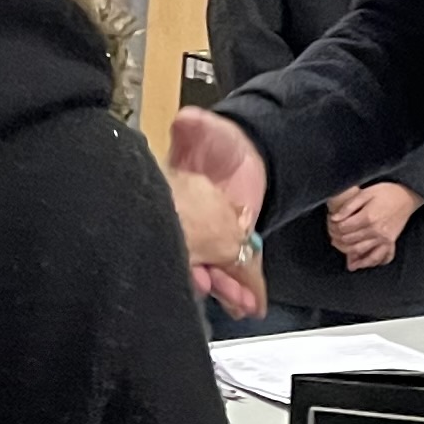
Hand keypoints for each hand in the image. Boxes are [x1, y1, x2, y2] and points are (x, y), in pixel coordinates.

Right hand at [167, 109, 271, 316]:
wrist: (247, 154)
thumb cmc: (219, 144)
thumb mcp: (207, 131)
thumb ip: (195, 127)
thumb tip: (186, 119)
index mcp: (174, 197)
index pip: (172, 226)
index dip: (180, 245)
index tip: (192, 263)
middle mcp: (188, 223)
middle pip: (192, 256)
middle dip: (205, 277)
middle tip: (216, 288)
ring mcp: (208, 237)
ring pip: (212, 268)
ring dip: (226, 288)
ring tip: (241, 303)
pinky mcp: (228, 245)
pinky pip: (233, 269)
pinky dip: (242, 287)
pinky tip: (251, 302)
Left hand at [328, 182, 422, 269]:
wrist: (407, 197)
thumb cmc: (386, 192)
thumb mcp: (365, 193)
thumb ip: (349, 206)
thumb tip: (335, 218)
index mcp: (368, 217)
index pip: (343, 228)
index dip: (334, 226)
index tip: (331, 222)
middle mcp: (375, 230)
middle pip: (348, 240)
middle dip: (336, 237)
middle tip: (332, 233)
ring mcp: (383, 238)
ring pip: (359, 250)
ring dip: (345, 250)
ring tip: (338, 245)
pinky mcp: (389, 243)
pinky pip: (377, 257)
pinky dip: (365, 263)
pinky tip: (356, 265)